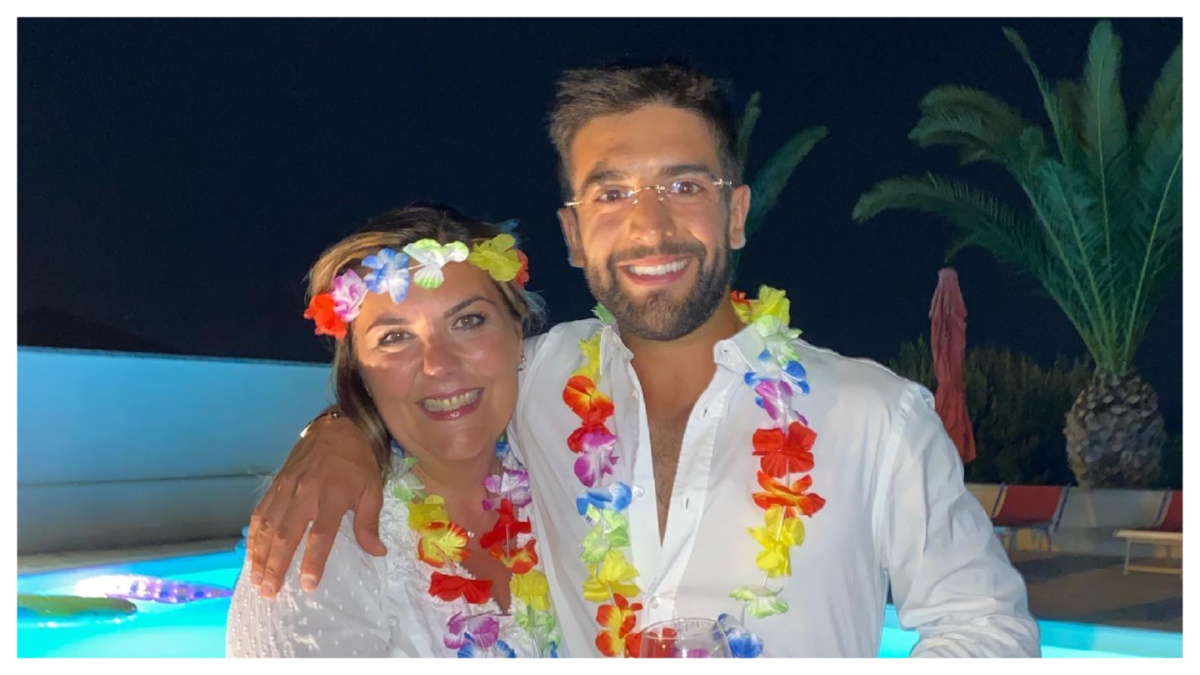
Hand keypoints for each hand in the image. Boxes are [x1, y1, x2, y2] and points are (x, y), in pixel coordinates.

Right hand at [247, 415, 385, 597]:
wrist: (337, 428)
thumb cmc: (357, 463)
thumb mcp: (373, 490)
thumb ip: (369, 523)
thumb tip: (376, 552)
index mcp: (333, 496)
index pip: (321, 535)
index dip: (313, 560)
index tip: (308, 584)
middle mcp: (305, 493)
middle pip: (286, 534)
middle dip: (275, 565)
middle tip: (269, 592)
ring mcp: (287, 488)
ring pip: (268, 526)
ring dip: (259, 555)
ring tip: (256, 580)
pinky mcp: (276, 484)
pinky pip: (260, 512)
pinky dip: (253, 535)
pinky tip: (251, 553)